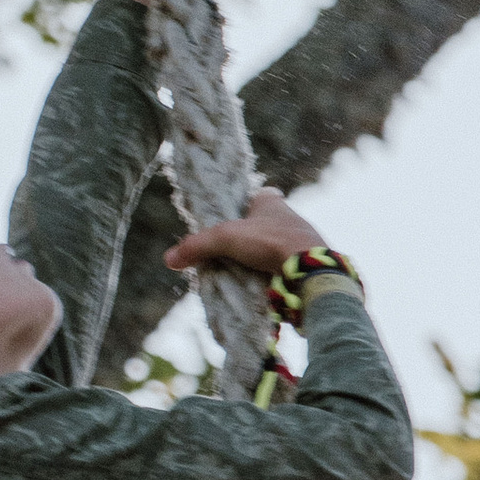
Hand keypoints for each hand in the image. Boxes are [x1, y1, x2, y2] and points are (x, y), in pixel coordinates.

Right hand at [164, 186, 320, 278]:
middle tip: (231, 251)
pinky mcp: (306, 264)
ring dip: (262, 257)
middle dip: (250, 237)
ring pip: (275, 246)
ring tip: (243, 272)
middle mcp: (290, 217)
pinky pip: (285, 266)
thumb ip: (197, 246)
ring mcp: (301, 241)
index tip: (233, 218)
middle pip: (264, 224)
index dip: (246, 205)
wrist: (310, 271)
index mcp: (272, 202)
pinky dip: (273, 274)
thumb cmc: (270, 242)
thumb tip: (169, 260)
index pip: (260, 195)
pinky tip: (261, 284)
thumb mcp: (226, 238)